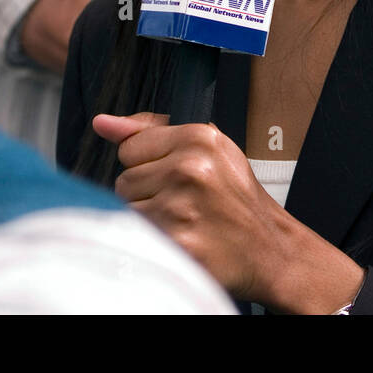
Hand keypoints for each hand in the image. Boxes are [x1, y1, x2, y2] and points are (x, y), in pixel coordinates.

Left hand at [92, 112, 289, 302]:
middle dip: (147, 195)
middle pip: (124, 180)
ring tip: (182, 222)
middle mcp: (190, 168)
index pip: (129, 148)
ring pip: (126, 210)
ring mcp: (182, 207)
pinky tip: (180, 240)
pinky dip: (152, 242)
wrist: (270, 249)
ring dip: (148, 220)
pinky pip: (136, 236)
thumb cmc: (235, 199)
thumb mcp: (207, 151)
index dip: (149, 166)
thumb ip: (150, 132)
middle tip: (184, 204)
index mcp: (199, 138)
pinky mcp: (177, 242)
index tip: (175, 178)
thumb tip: (102, 123)